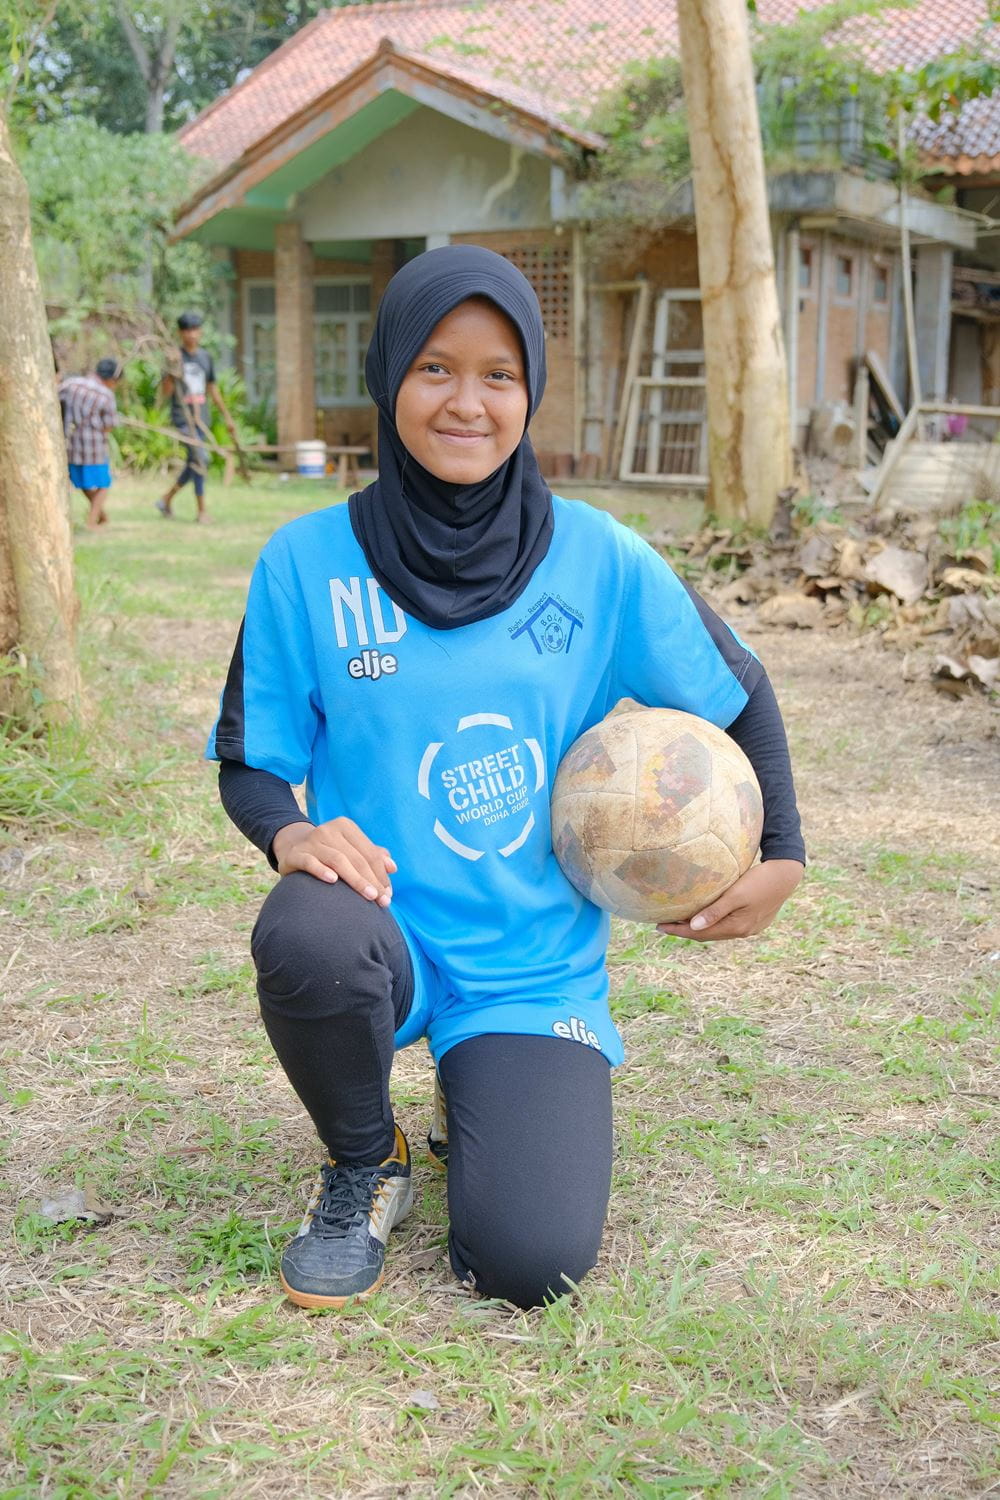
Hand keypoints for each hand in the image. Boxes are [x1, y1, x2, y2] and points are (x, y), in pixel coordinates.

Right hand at [271, 818, 396, 905]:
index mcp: (345, 826)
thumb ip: (372, 856)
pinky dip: (321, 870)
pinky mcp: (295, 854)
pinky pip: (310, 862)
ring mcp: (311, 841)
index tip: (389, 894)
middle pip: (356, 858)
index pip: (370, 853)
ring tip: (369, 896)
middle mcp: (328, 829)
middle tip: (382, 900)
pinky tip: (333, 881)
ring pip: (338, 860)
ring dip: (356, 879)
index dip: (381, 874)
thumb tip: (393, 867)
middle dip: (372, 880)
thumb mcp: (351, 850)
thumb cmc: (329, 852)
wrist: (292, 849)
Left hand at [656, 859, 802, 941]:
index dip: (679, 931)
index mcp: (737, 927)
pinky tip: (705, 916)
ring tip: (680, 922)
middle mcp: (743, 931)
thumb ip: (715, 911)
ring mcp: (750, 927)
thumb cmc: (760, 880)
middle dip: (685, 931)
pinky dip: (712, 922)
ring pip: (718, 931)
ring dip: (698, 927)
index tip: (658, 927)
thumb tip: (692, 927)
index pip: (700, 934)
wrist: (787, 874)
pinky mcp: (755, 920)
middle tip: (664, 924)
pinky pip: (727, 925)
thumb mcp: (736, 894)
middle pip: (708, 935)